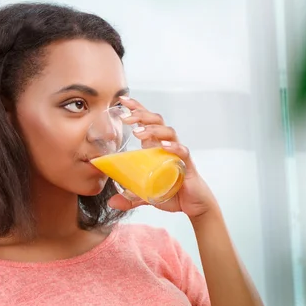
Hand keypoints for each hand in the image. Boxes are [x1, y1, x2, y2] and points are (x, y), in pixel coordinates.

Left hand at [107, 96, 217, 218]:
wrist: (194, 205)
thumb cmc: (172, 193)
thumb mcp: (146, 195)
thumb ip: (130, 198)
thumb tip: (112, 203)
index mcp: (157, 146)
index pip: (148, 121)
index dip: (137, 108)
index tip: (122, 100)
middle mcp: (168, 145)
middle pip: (157, 121)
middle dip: (142, 115)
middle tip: (126, 118)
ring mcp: (179, 153)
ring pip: (169, 132)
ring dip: (153, 130)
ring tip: (138, 133)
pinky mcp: (188, 165)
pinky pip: (183, 151)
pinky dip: (174, 147)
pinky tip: (164, 146)